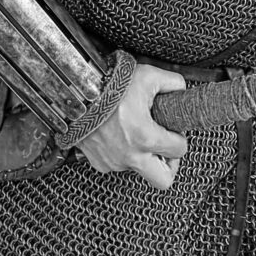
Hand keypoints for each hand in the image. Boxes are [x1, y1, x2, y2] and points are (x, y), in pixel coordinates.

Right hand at [73, 62, 189, 188]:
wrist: (74, 92)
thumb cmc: (108, 86)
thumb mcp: (149, 76)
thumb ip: (173, 83)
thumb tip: (180, 90)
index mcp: (146, 137)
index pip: (179, 151)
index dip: (180, 138)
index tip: (174, 130)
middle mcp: (130, 155)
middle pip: (163, 180)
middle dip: (169, 165)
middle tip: (165, 148)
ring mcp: (113, 162)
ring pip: (139, 169)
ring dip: (143, 156)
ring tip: (137, 132)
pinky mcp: (99, 162)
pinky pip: (118, 165)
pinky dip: (123, 154)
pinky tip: (121, 135)